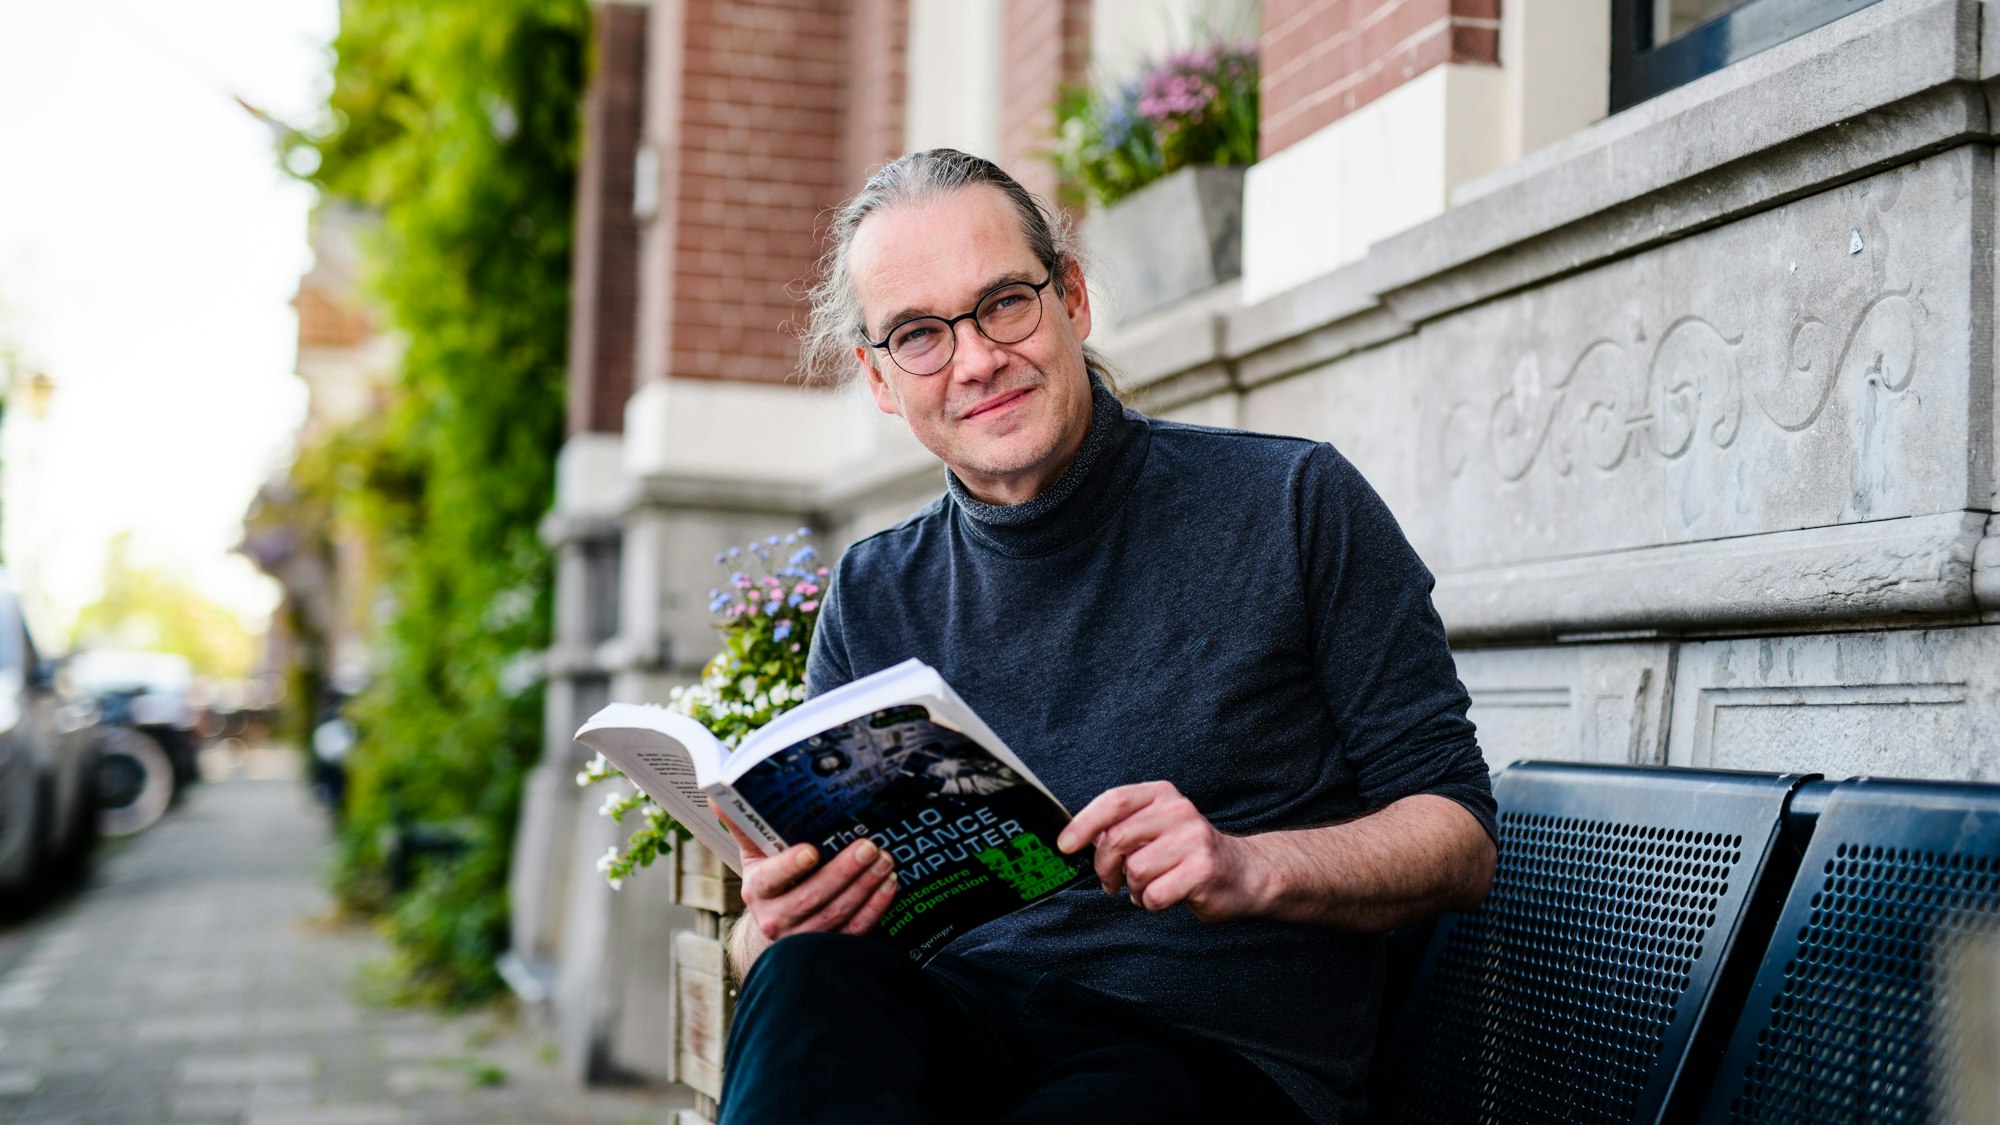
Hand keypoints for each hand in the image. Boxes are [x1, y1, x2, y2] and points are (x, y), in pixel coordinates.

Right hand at [716, 805, 898, 941]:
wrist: (775, 928)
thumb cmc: (770, 882)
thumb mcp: (755, 854)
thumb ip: (743, 825)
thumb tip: (719, 795)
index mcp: (757, 890)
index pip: (771, 879)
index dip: (790, 866)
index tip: (812, 850)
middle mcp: (776, 918)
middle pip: (812, 897)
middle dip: (843, 871)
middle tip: (868, 847)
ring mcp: (803, 938)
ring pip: (836, 914)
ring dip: (864, 886)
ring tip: (884, 860)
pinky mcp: (829, 948)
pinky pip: (855, 930)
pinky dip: (875, 907)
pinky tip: (888, 885)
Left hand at [1056, 781, 1267, 921]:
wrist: (1244, 873)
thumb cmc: (1189, 853)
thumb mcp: (1157, 828)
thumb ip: (1122, 828)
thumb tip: (1077, 839)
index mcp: (1162, 795)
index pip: (1113, 801)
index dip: (1083, 824)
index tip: (1065, 846)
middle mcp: (1178, 811)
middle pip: (1116, 840)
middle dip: (1105, 868)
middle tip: (1110, 881)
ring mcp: (1193, 839)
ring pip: (1134, 870)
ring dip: (1133, 888)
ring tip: (1149, 886)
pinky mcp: (1203, 870)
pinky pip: (1154, 894)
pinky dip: (1151, 903)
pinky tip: (1163, 897)